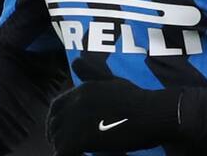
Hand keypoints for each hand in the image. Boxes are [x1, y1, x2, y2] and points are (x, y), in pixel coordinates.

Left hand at [46, 78, 181, 155]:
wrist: (152, 113)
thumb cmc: (137, 99)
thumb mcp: (112, 81)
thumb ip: (92, 72)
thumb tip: (75, 60)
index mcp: (82, 90)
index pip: (56, 107)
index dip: (55, 121)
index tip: (61, 131)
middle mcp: (76, 102)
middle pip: (54, 125)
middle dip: (57, 137)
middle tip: (66, 146)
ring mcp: (78, 120)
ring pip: (58, 140)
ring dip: (63, 147)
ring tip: (74, 152)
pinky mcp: (83, 138)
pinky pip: (64, 152)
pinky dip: (67, 155)